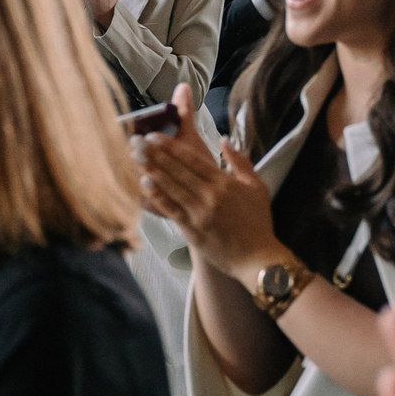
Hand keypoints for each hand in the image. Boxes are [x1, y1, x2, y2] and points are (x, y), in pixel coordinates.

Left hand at [134, 84, 280, 274]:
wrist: (258, 259)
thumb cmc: (258, 223)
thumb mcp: (257, 187)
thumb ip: (240, 162)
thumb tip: (224, 140)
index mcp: (225, 183)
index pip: (193, 160)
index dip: (171, 146)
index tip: (154, 136)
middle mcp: (211, 196)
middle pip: (178, 170)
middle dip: (155, 153)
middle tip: (136, 140)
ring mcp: (200, 214)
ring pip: (171, 187)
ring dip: (152, 170)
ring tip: (135, 157)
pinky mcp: (193, 231)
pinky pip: (172, 210)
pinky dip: (158, 196)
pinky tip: (144, 184)